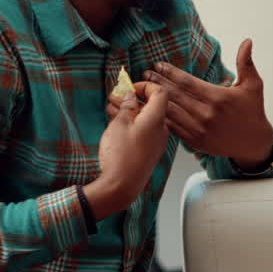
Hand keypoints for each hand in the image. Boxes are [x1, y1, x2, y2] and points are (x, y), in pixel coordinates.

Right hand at [88, 87, 169, 218]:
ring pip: (146, 117)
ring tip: (110, 107)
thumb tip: (131, 95)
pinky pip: (145, 129)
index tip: (128, 88)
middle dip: (133, 98)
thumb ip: (126, 106)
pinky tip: (116, 121)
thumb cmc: (121, 154)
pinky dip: (132, 122)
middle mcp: (162, 128)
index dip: (144, 86)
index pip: (160, 92)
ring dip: (130, 110)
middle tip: (114, 96)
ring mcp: (157, 140)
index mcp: (157, 118)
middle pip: (152, 104)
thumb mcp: (119, 124)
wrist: (122, 185)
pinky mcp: (151, 150)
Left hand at [139, 39, 272, 165]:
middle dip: (159, 82)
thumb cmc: (253, 112)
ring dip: (155, 99)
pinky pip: (173, 127)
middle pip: (176, 95)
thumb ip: (246, 63)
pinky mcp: (195, 141)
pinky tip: (151, 109)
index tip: (159, 64)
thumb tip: (247, 41)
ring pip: (171, 111)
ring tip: (145, 89)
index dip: (171, 72)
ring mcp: (199, 129)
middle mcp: (207, 114)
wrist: (254, 143)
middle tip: (146, 73)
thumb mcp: (254, 85)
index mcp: (218, 98)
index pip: (188, 82)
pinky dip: (161, 117)